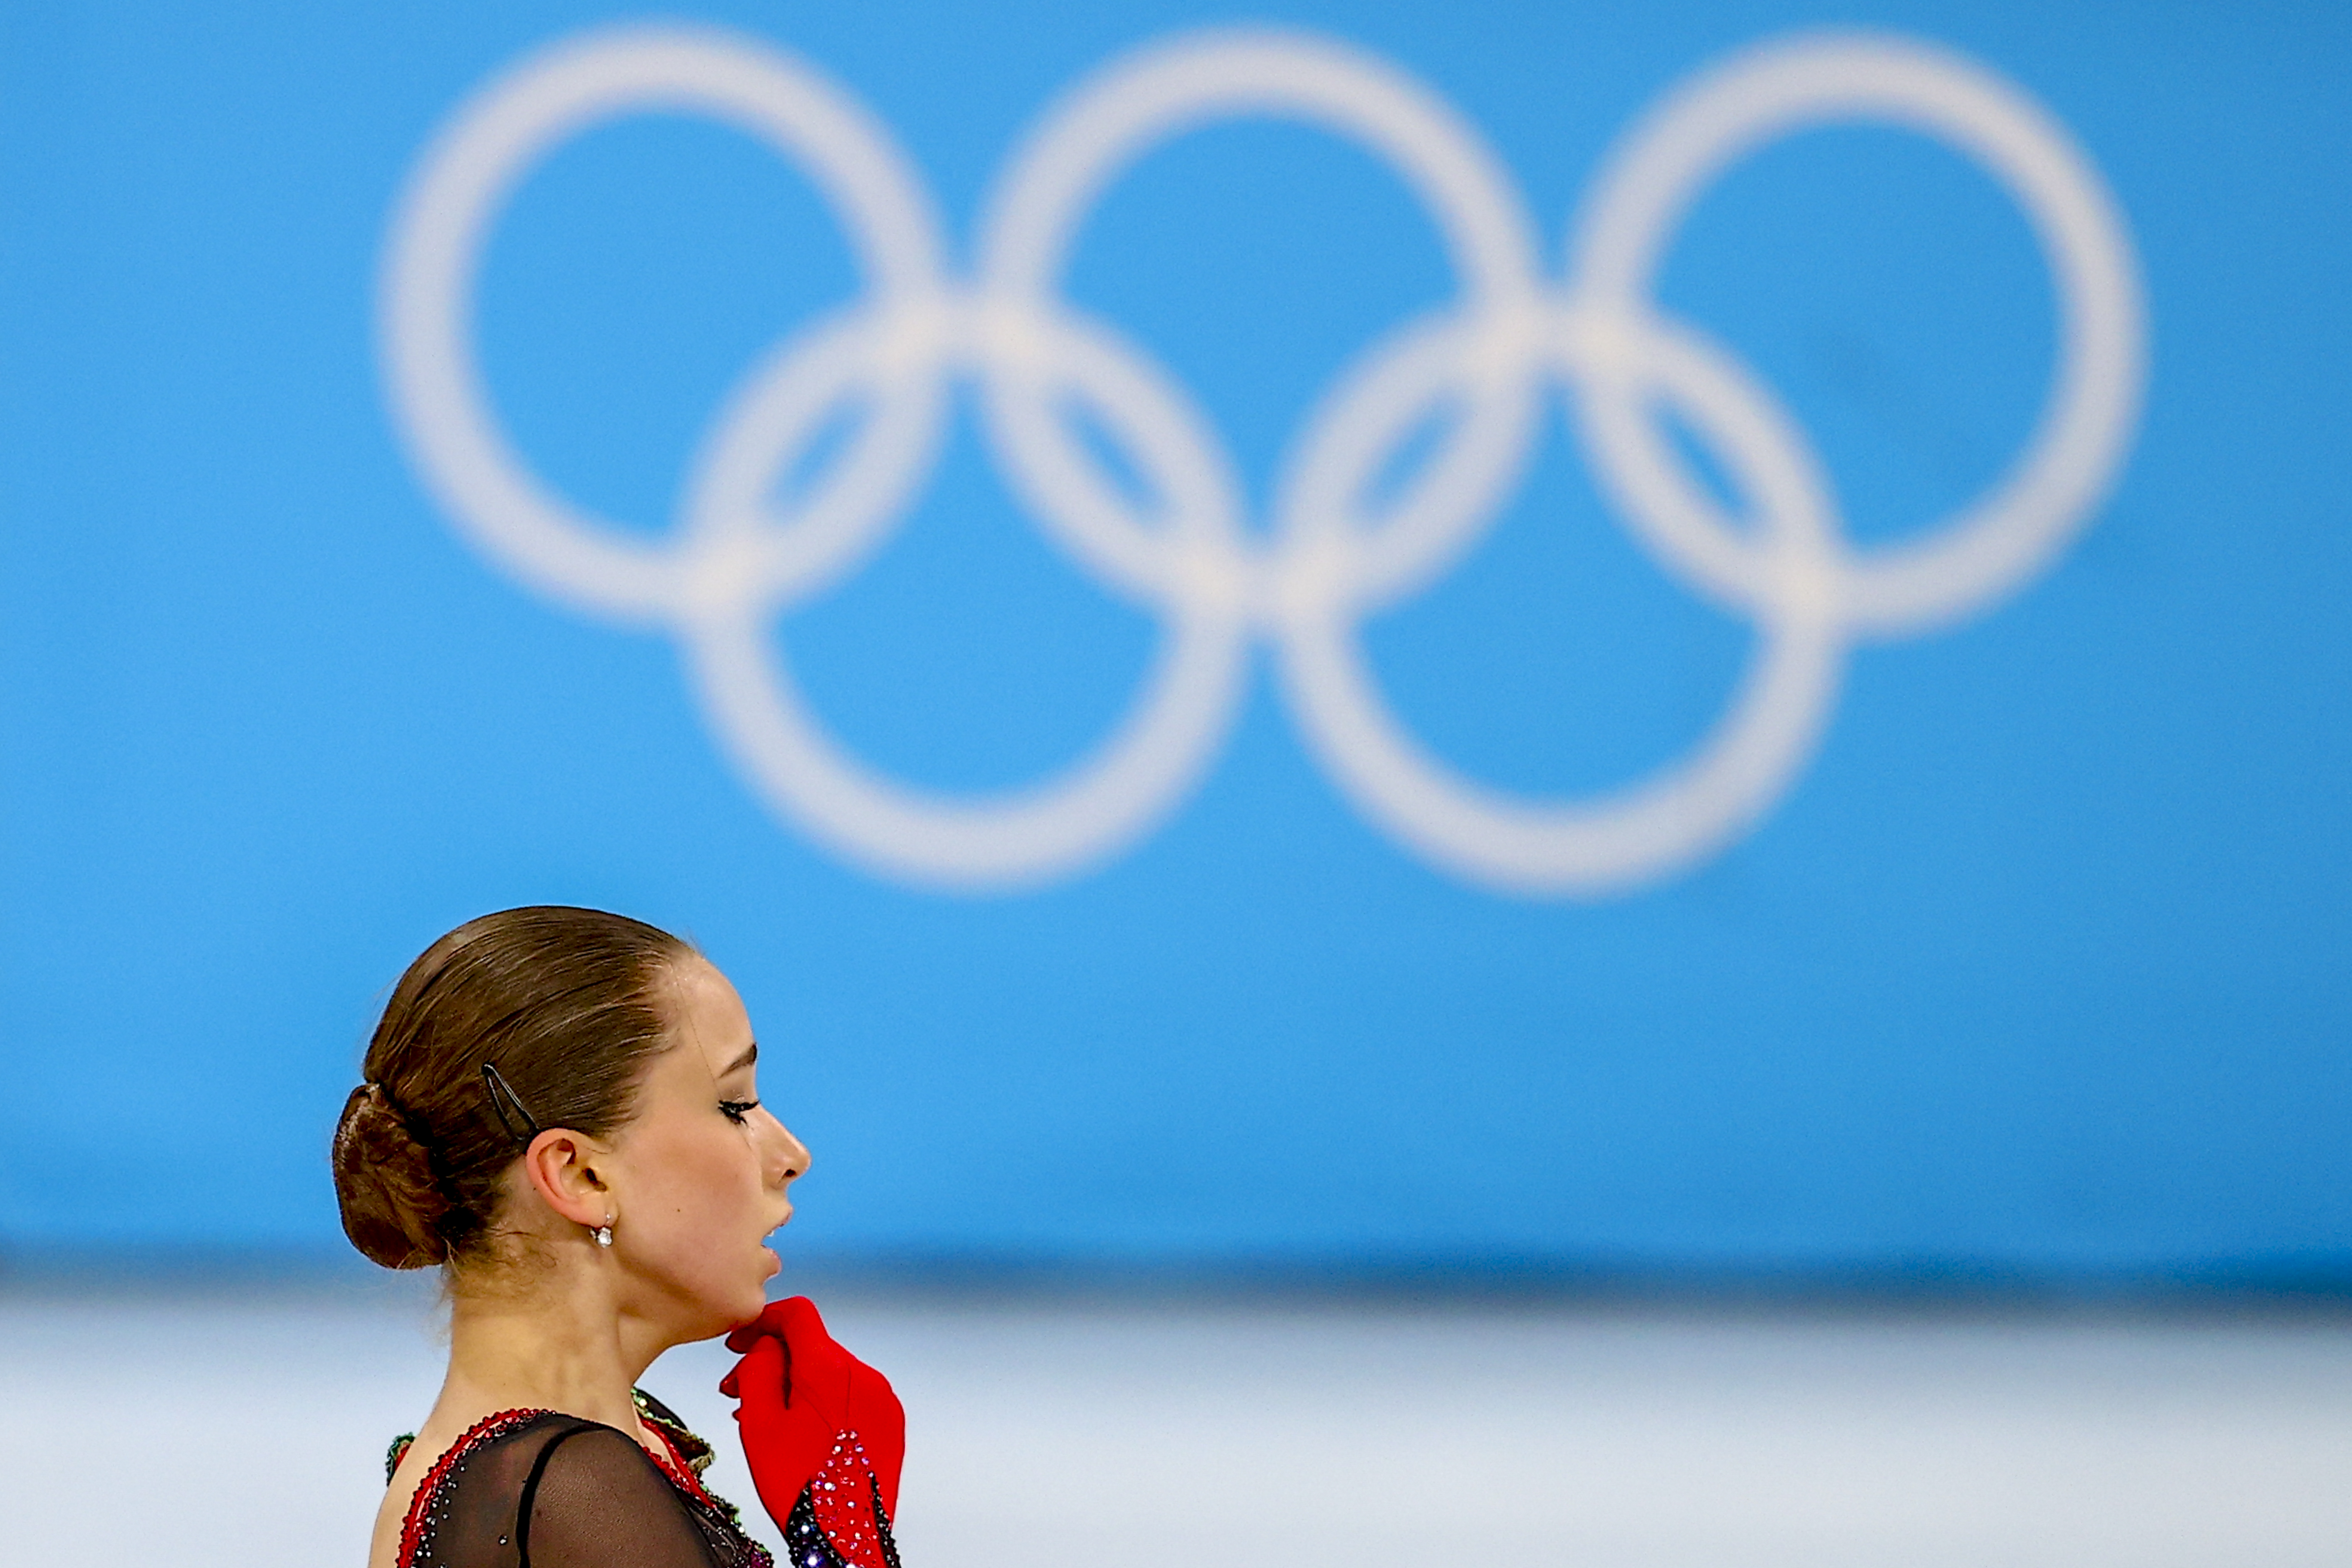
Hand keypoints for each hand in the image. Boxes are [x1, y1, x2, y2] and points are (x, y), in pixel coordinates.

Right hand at [720, 1296, 905, 1547]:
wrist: (845, 1536)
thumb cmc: (801, 1489)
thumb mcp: (759, 1423)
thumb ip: (757, 1369)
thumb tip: (764, 1345)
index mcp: (829, 1370)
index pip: (798, 1315)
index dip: (763, 1321)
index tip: (741, 1340)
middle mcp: (863, 1376)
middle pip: (811, 1347)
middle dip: (772, 1362)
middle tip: (739, 1390)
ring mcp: (881, 1397)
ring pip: (829, 1371)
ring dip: (796, 1384)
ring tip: (768, 1418)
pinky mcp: (890, 1419)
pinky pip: (850, 1394)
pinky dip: (822, 1402)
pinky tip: (800, 1430)